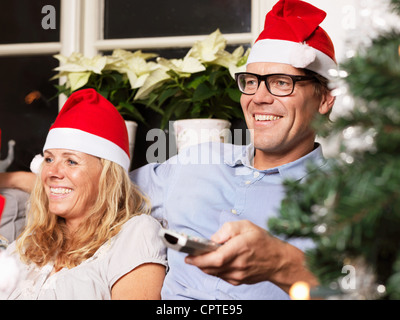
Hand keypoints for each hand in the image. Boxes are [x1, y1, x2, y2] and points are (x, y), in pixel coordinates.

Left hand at [185, 220, 317, 291]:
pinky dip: (214, 269)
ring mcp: (238, 275)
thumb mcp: (246, 226)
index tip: (189, 256)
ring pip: (214, 272)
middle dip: (197, 262)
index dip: (200, 259)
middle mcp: (238, 264)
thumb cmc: (262, 241)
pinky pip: (220, 276)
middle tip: (190, 256)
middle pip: (211, 267)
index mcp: (240, 248)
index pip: (216, 258)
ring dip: (205, 265)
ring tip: (201, 256)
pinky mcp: (238, 281)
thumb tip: (213, 238)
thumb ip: (227, 229)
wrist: (278, 261)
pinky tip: (215, 261)